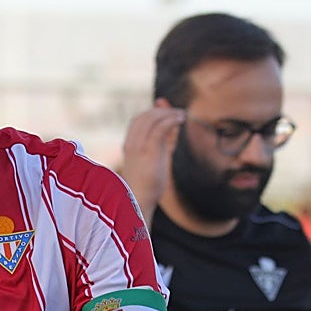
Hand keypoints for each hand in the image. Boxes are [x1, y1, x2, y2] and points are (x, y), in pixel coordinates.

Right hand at [121, 104, 184, 220]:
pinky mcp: (148, 150)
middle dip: (163, 110)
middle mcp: (131, 143)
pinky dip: (171, 120)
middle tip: (179, 113)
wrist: (138, 201)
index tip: (168, 109)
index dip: (153, 112)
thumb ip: (163, 142)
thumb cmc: (147, 185)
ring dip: (169, 113)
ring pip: (152, 118)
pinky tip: (180, 120)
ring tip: (182, 115)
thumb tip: (174, 126)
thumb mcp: (156, 159)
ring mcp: (138, 146)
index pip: (138, 120)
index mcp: (128, 146)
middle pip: (145, 116)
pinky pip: (160, 127)